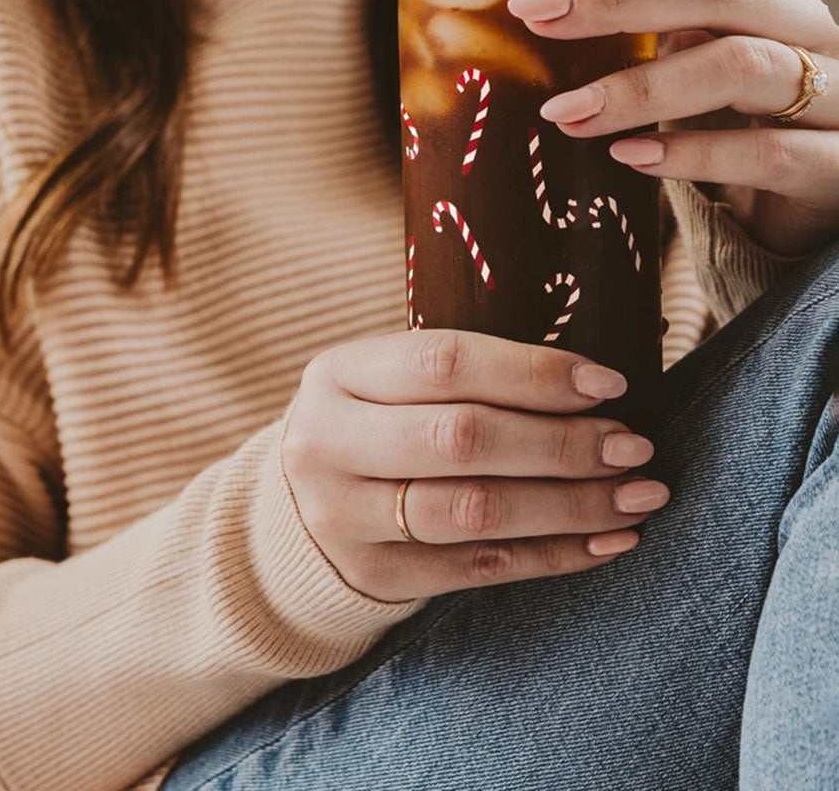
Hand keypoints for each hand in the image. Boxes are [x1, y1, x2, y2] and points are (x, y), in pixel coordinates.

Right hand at [282, 330, 668, 601]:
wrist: (302, 504)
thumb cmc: (376, 422)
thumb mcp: (390, 378)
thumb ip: (467, 374)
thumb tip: (594, 383)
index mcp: (339, 372)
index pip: (447, 362)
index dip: (534, 373)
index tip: (610, 384)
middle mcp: (330, 443)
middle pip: (463, 439)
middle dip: (562, 444)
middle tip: (633, 447)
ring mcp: (346, 516)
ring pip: (475, 512)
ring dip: (570, 505)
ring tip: (638, 497)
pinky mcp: (376, 576)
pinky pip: (479, 568)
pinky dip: (553, 555)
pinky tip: (607, 542)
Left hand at [498, 0, 838, 256]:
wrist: (819, 192)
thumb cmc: (741, 108)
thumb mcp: (687, 42)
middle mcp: (806, 24)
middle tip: (533, 12)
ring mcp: (832, 89)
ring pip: (738, 66)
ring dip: (640, 89)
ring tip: (563, 112)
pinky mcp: (832, 161)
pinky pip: (765, 151)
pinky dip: (692, 154)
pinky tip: (629, 156)